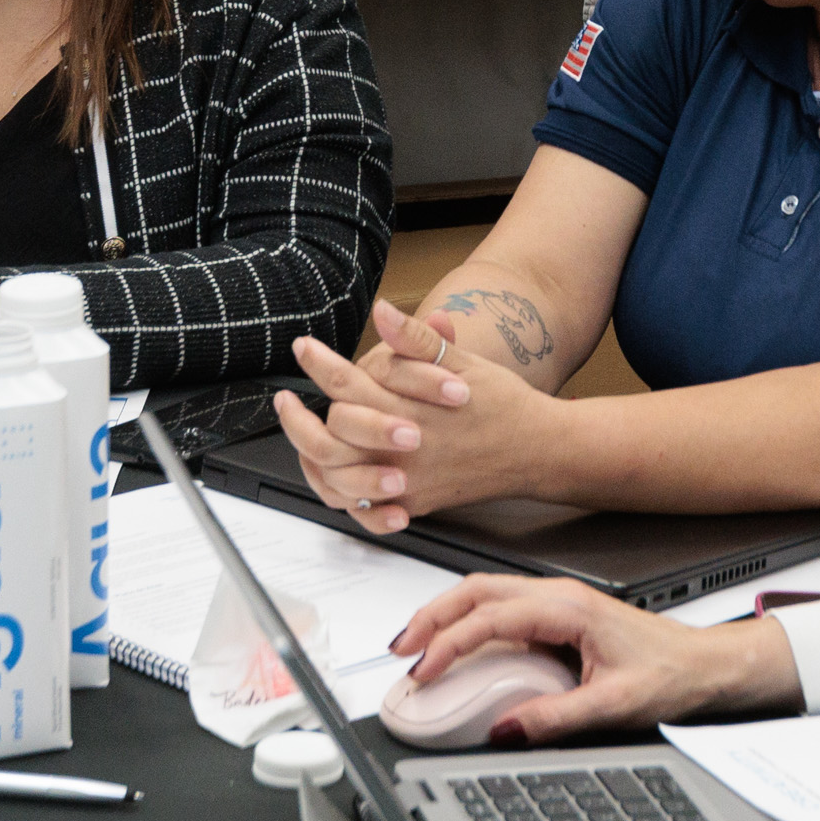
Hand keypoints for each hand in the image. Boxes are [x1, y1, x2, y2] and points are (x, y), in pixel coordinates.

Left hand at [279, 300, 552, 534]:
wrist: (536, 451)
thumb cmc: (502, 403)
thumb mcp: (463, 363)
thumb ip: (417, 340)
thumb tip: (383, 311)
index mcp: (411, 409)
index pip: (348, 384)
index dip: (319, 363)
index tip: (303, 348)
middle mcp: (403, 450)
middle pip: (330, 438)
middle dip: (297, 418)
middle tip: (283, 399)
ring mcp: (406, 482)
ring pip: (338, 479)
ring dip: (309, 457)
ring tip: (297, 436)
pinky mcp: (413, 503)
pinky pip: (361, 508)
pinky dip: (339, 494)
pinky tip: (327, 474)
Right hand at [385, 574, 797, 743]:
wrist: (706, 666)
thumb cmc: (672, 674)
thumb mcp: (614, 706)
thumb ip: (556, 718)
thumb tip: (505, 728)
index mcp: (569, 608)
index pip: (491, 617)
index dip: (450, 644)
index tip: (425, 671)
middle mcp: (559, 597)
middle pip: (476, 591)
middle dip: (431, 616)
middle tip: (401, 651)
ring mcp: (557, 604)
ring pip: (485, 594)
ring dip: (446, 615)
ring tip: (416, 647)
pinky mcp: (557, 617)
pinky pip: (500, 609)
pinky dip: (468, 623)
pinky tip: (455, 648)